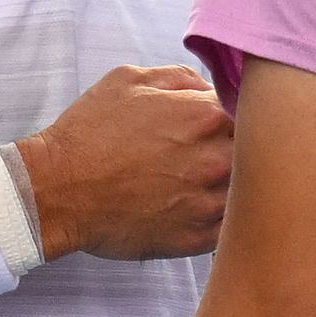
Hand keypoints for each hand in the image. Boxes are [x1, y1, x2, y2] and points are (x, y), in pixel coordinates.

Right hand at [17, 65, 233, 261]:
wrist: (55, 192)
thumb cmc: (89, 133)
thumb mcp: (128, 80)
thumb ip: (180, 77)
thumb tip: (208, 87)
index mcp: (204, 115)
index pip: (254, 109)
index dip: (244, 114)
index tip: (229, 121)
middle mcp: (215, 159)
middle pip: (259, 152)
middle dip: (245, 149)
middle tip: (222, 153)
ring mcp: (207, 202)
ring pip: (249, 192)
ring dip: (239, 186)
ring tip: (213, 182)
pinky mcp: (195, 239)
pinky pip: (230, 229)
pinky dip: (225, 219)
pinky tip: (205, 209)